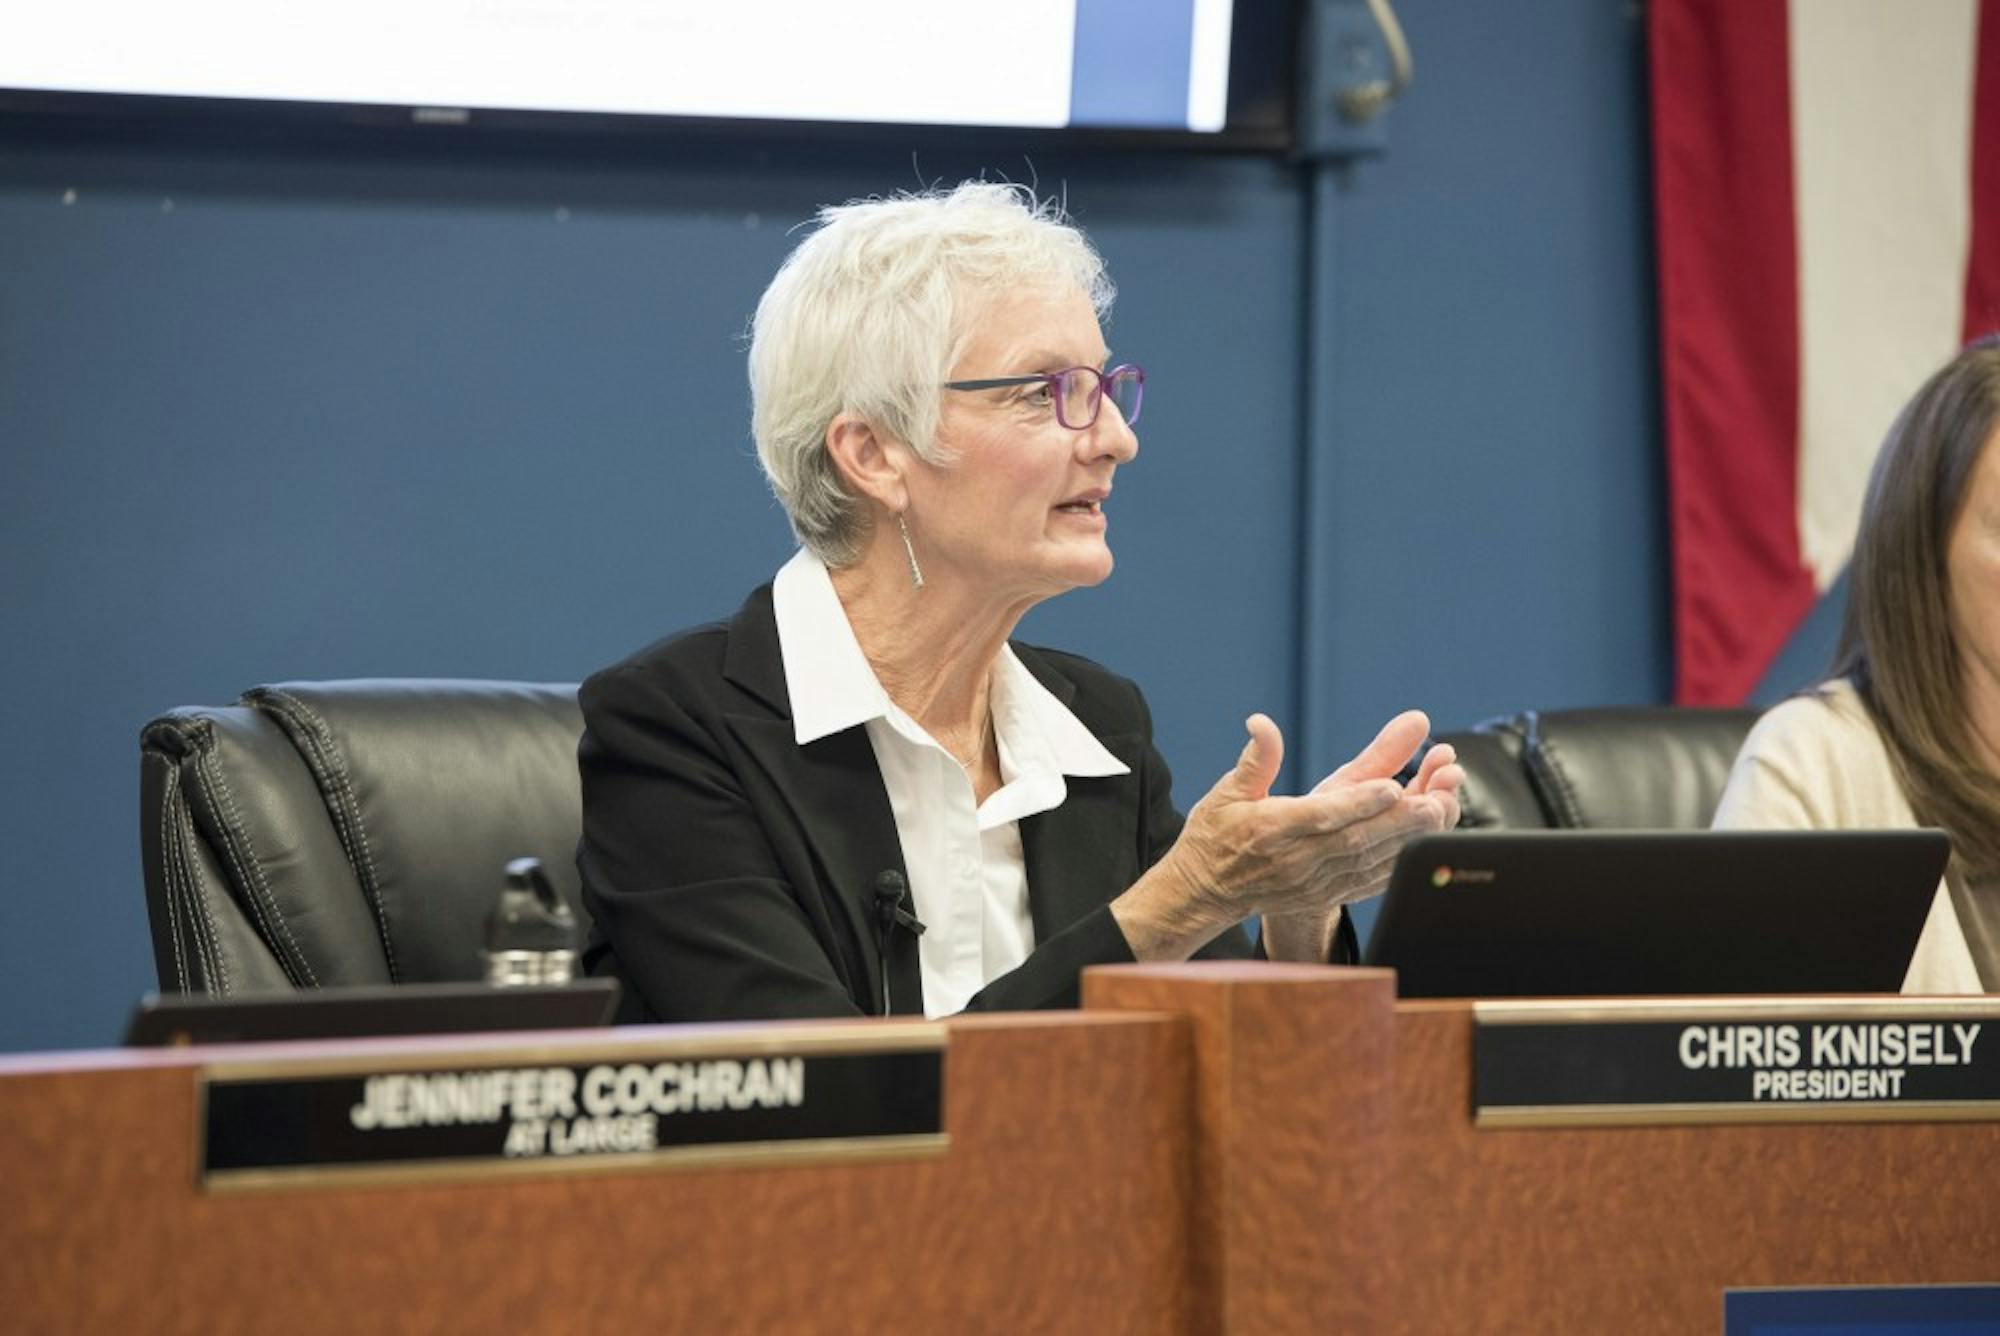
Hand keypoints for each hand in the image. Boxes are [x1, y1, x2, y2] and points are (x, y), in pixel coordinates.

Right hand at [1186, 712, 1461, 911]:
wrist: (1206, 891)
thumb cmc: (1216, 834)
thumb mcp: (1227, 791)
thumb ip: (1255, 759)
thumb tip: (1261, 722)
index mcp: (1271, 829)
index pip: (1321, 816)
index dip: (1358, 803)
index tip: (1392, 786)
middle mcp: (1296, 860)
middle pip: (1356, 841)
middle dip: (1400, 821)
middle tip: (1437, 799)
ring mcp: (1314, 882)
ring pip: (1370, 862)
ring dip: (1409, 839)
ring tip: (1442, 812)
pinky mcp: (1326, 894)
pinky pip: (1371, 881)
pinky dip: (1401, 863)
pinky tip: (1426, 842)